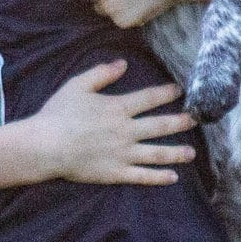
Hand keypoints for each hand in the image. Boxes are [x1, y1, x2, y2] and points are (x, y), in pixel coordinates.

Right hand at [27, 60, 198, 184]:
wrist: (44, 146)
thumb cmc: (57, 114)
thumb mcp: (77, 86)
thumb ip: (101, 74)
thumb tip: (123, 63)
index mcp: (117, 108)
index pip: (149, 98)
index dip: (166, 93)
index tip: (179, 90)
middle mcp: (125, 131)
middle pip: (159, 125)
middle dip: (180, 122)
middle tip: (196, 119)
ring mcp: (122, 154)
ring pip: (156, 153)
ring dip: (176, 153)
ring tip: (192, 153)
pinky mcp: (115, 173)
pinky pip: (141, 176)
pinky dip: (158, 177)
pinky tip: (172, 177)